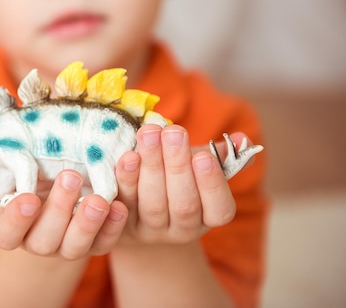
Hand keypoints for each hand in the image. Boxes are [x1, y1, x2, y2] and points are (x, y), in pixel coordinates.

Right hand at [0, 152, 128, 258]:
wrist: (58, 183)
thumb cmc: (24, 174)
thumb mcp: (1, 167)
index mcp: (10, 226)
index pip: (7, 232)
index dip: (16, 218)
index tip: (28, 196)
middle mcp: (37, 241)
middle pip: (45, 239)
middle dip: (58, 211)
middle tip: (70, 177)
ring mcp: (67, 245)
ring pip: (76, 246)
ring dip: (88, 223)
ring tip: (98, 198)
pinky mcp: (95, 243)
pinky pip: (105, 242)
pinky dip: (113, 227)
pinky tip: (120, 205)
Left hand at [114, 124, 240, 245]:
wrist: (140, 210)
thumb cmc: (176, 178)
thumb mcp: (198, 166)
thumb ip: (220, 154)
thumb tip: (241, 139)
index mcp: (209, 216)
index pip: (219, 208)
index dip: (212, 183)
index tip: (203, 155)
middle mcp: (183, 229)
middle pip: (183, 204)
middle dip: (177, 165)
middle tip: (172, 133)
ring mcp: (151, 231)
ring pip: (153, 203)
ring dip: (151, 166)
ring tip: (149, 134)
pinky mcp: (123, 226)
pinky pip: (125, 205)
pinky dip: (126, 181)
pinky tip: (127, 158)